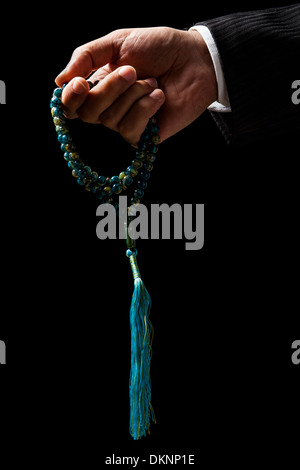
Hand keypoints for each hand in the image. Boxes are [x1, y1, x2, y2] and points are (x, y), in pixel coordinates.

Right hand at [55, 27, 216, 143]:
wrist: (194, 60)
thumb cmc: (158, 48)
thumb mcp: (118, 42)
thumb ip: (86, 57)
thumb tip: (58, 82)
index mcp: (98, 85)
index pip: (72, 104)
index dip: (71, 98)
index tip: (80, 83)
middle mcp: (109, 107)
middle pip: (89, 114)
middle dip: (109, 90)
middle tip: (132, 70)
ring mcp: (126, 123)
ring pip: (110, 120)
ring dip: (133, 96)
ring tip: (153, 81)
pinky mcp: (145, 136)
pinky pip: (130, 130)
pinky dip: (145, 109)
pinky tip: (159, 97)